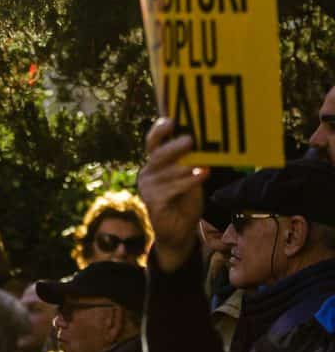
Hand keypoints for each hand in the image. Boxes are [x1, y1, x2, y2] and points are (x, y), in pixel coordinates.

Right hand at [137, 118, 207, 271]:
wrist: (179, 231)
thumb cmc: (185, 201)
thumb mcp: (190, 177)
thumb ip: (191, 162)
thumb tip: (205, 143)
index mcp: (155, 163)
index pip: (153, 142)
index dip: (159, 130)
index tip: (170, 120)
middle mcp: (148, 173)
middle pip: (158, 155)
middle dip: (174, 147)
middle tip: (190, 140)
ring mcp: (147, 188)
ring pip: (166, 172)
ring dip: (186, 167)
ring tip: (202, 163)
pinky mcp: (152, 202)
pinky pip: (170, 189)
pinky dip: (188, 181)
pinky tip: (201, 175)